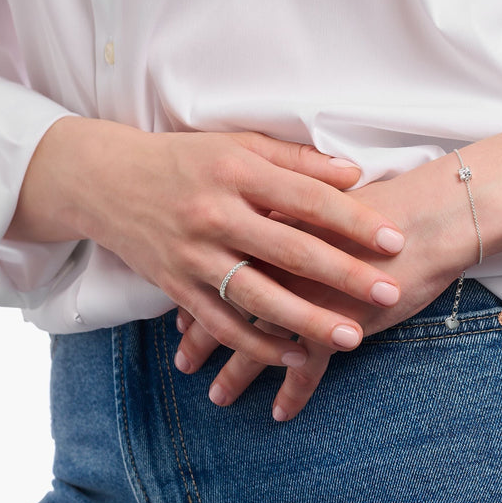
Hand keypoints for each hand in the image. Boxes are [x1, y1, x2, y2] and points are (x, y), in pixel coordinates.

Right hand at [7, 117, 406, 365]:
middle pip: (289, 250)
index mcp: (237, 172)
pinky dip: (257, 345)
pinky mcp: (176, 287)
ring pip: (258, 296)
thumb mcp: (238, 145)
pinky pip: (221, 324)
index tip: (394, 241)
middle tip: (390, 293)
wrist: (106, 181)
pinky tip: (295, 357)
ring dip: (307, 320)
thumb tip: (354, 174)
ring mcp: (193, 255)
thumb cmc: (184, 159)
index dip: (355, 221)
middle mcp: (215, 214)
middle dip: (344, 275)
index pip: (307, 199)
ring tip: (352, 337)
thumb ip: (297, 160)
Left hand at [176, 117, 501, 419]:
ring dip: (235, 374)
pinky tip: (281, 413)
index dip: (197, 294)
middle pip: (227, 307)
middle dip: (201, 338)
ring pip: (255, 343)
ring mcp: (303, 297)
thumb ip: (289, 210)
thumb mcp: (326, 196)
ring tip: (217, 396)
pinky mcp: (335, 325)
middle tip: (183, 361)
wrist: (432, 215)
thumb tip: (267, 220)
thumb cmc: (384, 203)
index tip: (180, 317)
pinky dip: (294, 393)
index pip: (220, 266)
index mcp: (270, 228)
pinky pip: (306, 368)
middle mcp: (276, 264)